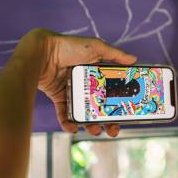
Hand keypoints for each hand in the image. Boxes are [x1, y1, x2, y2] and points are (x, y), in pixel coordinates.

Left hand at [21, 29, 136, 136]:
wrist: (43, 52)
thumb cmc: (69, 46)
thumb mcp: (96, 47)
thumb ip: (116, 54)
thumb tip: (134, 60)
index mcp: (96, 73)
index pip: (112, 91)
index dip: (119, 103)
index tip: (127, 114)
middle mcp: (86, 84)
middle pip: (100, 106)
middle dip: (108, 121)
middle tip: (114, 130)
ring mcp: (72, 92)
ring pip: (84, 113)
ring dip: (90, 125)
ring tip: (95, 131)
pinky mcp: (59, 98)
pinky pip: (65, 114)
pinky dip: (69, 123)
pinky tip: (74, 128)